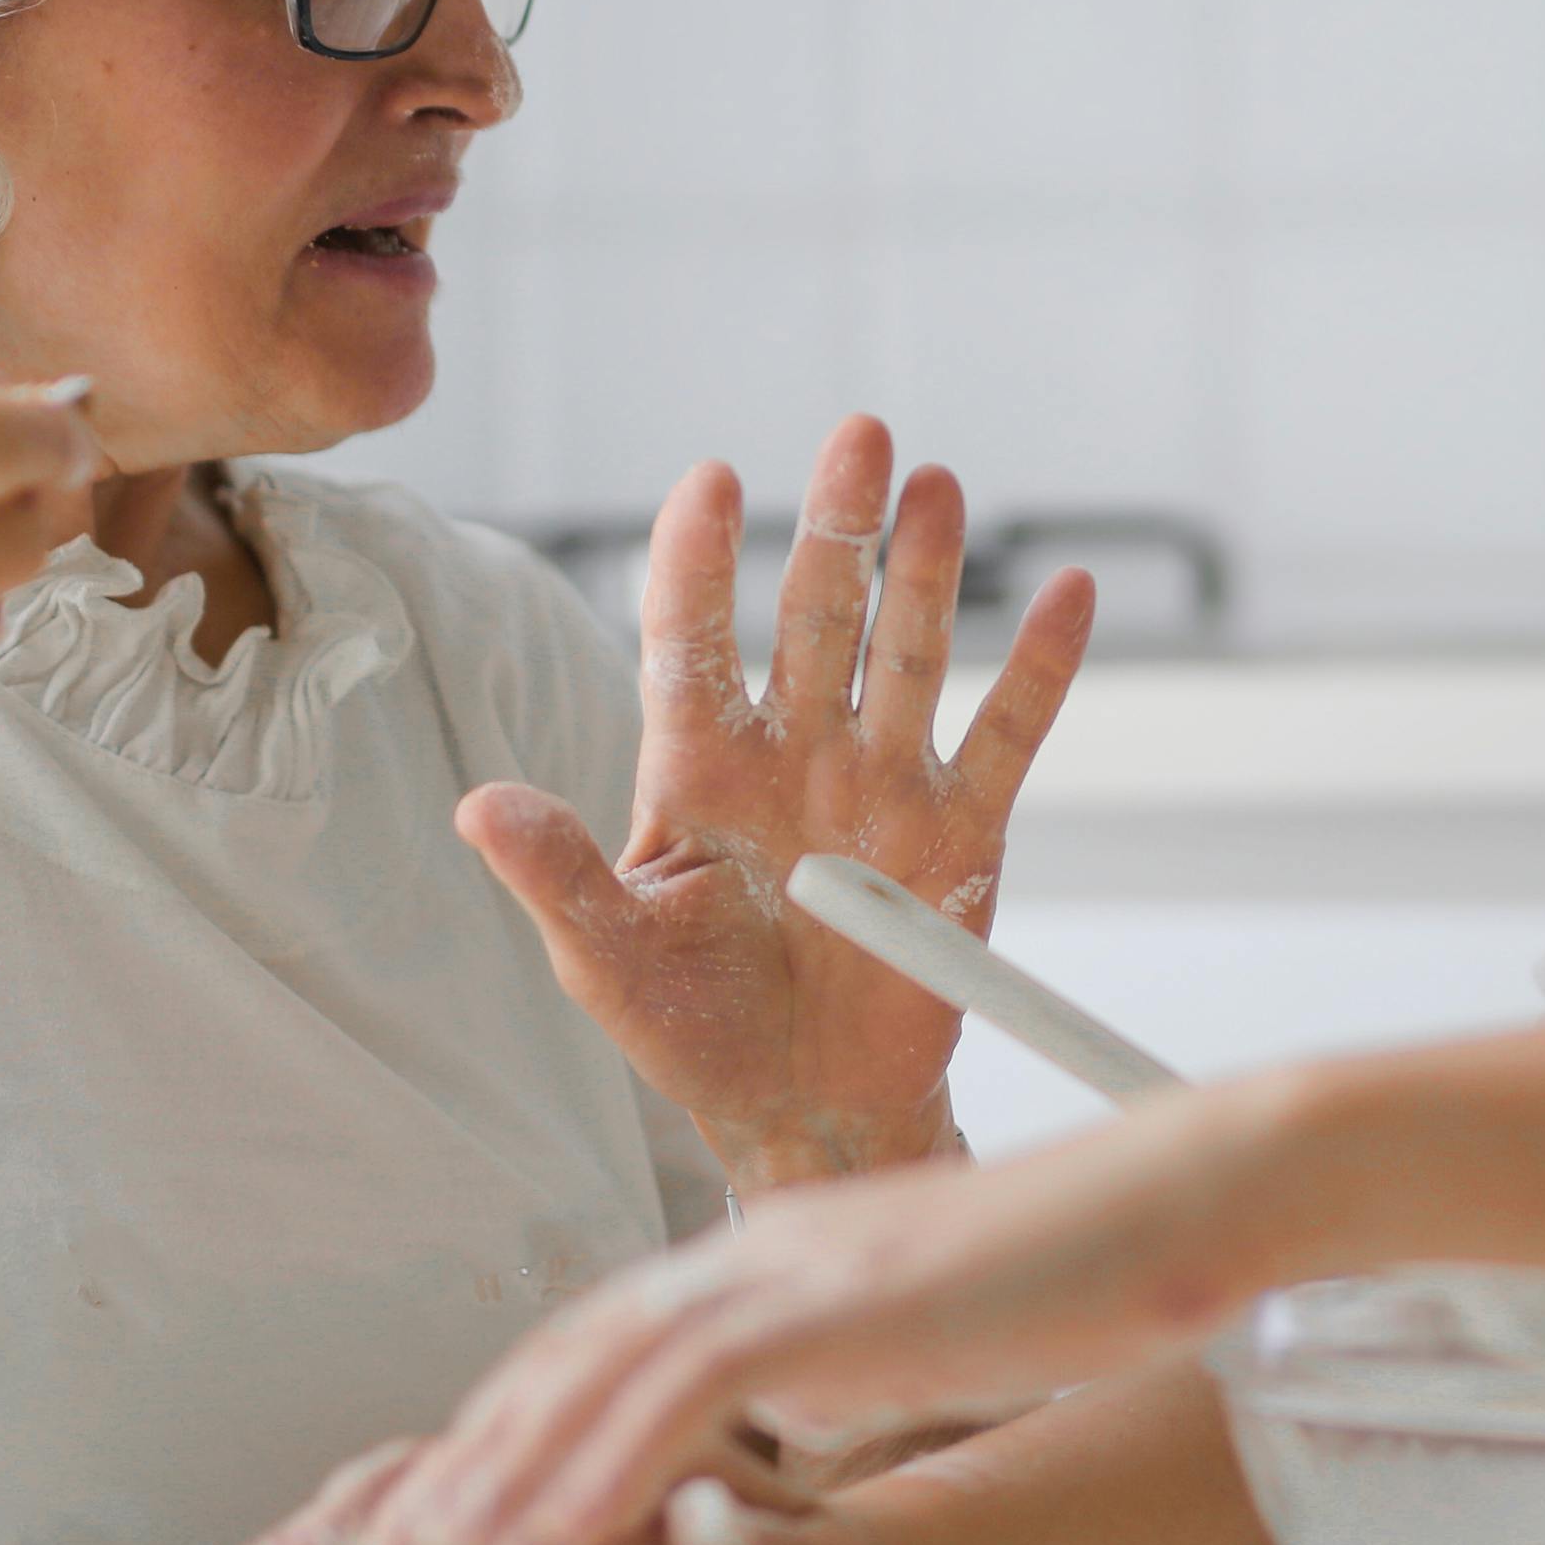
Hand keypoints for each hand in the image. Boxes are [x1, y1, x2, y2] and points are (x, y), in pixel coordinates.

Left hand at [290, 1091, 1305, 1544]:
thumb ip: (832, 1369)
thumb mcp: (923, 1332)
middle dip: (443, 1493)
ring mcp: (778, 1269)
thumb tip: (776, 1430)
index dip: (493, 1456)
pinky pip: (665, 1402)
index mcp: (762, 1262)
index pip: (585, 1359)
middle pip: (547, 1372)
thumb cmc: (1086, 1272)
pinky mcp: (823, 1302)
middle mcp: (743, 1255)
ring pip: (577, 1387)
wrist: (1184, 1195)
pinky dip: (584, 1484)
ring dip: (482, 1506)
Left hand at [456, 416, 1092, 1182]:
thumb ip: (555, 876)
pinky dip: (1040, 669)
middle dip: (835, 527)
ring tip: (937, 485)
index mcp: (697, 770)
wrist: (807, 1110)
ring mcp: (882, 787)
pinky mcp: (960, 836)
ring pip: (908, 654)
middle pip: (816, 618)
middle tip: (857, 433)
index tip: (710, 480)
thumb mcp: (606, 959)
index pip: (691, 642)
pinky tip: (1068, 594)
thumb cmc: (692, 1032)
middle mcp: (794, 756)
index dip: (698, 560)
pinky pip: (1006, 739)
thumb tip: (476, 805)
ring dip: (925, 570)